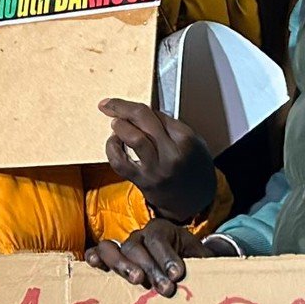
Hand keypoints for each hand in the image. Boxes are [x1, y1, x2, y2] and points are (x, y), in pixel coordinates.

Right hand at [85, 218, 238, 296]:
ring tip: (137, 281)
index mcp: (163, 230)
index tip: (177, 275)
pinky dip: (95, 258)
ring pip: (113, 248)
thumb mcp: (202, 261)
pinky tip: (94, 265)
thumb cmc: (192, 264)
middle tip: (164, 289)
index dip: (166, 256)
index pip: (159, 238)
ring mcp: (124, 246)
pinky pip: (99, 253)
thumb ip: (202, 266)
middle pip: (136, 246)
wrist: (184, 265)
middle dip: (150, 267)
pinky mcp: (112, 258)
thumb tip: (213, 279)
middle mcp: (140, 235)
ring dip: (122, 265)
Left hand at [100, 98, 215, 220]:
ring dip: (120, 126)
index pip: (155, 113)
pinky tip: (113, 142)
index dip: (134, 106)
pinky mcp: (143, 181)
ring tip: (116, 123)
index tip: (120, 103)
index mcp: (185, 139)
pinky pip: (120, 162)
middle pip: (143, 119)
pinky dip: (112, 148)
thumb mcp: (193, 142)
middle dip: (122, 107)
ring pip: (133, 138)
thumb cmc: (193, 168)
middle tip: (109, 104)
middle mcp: (171, 153)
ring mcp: (156, 168)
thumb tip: (142, 114)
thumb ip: (170, 127)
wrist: (195, 200)